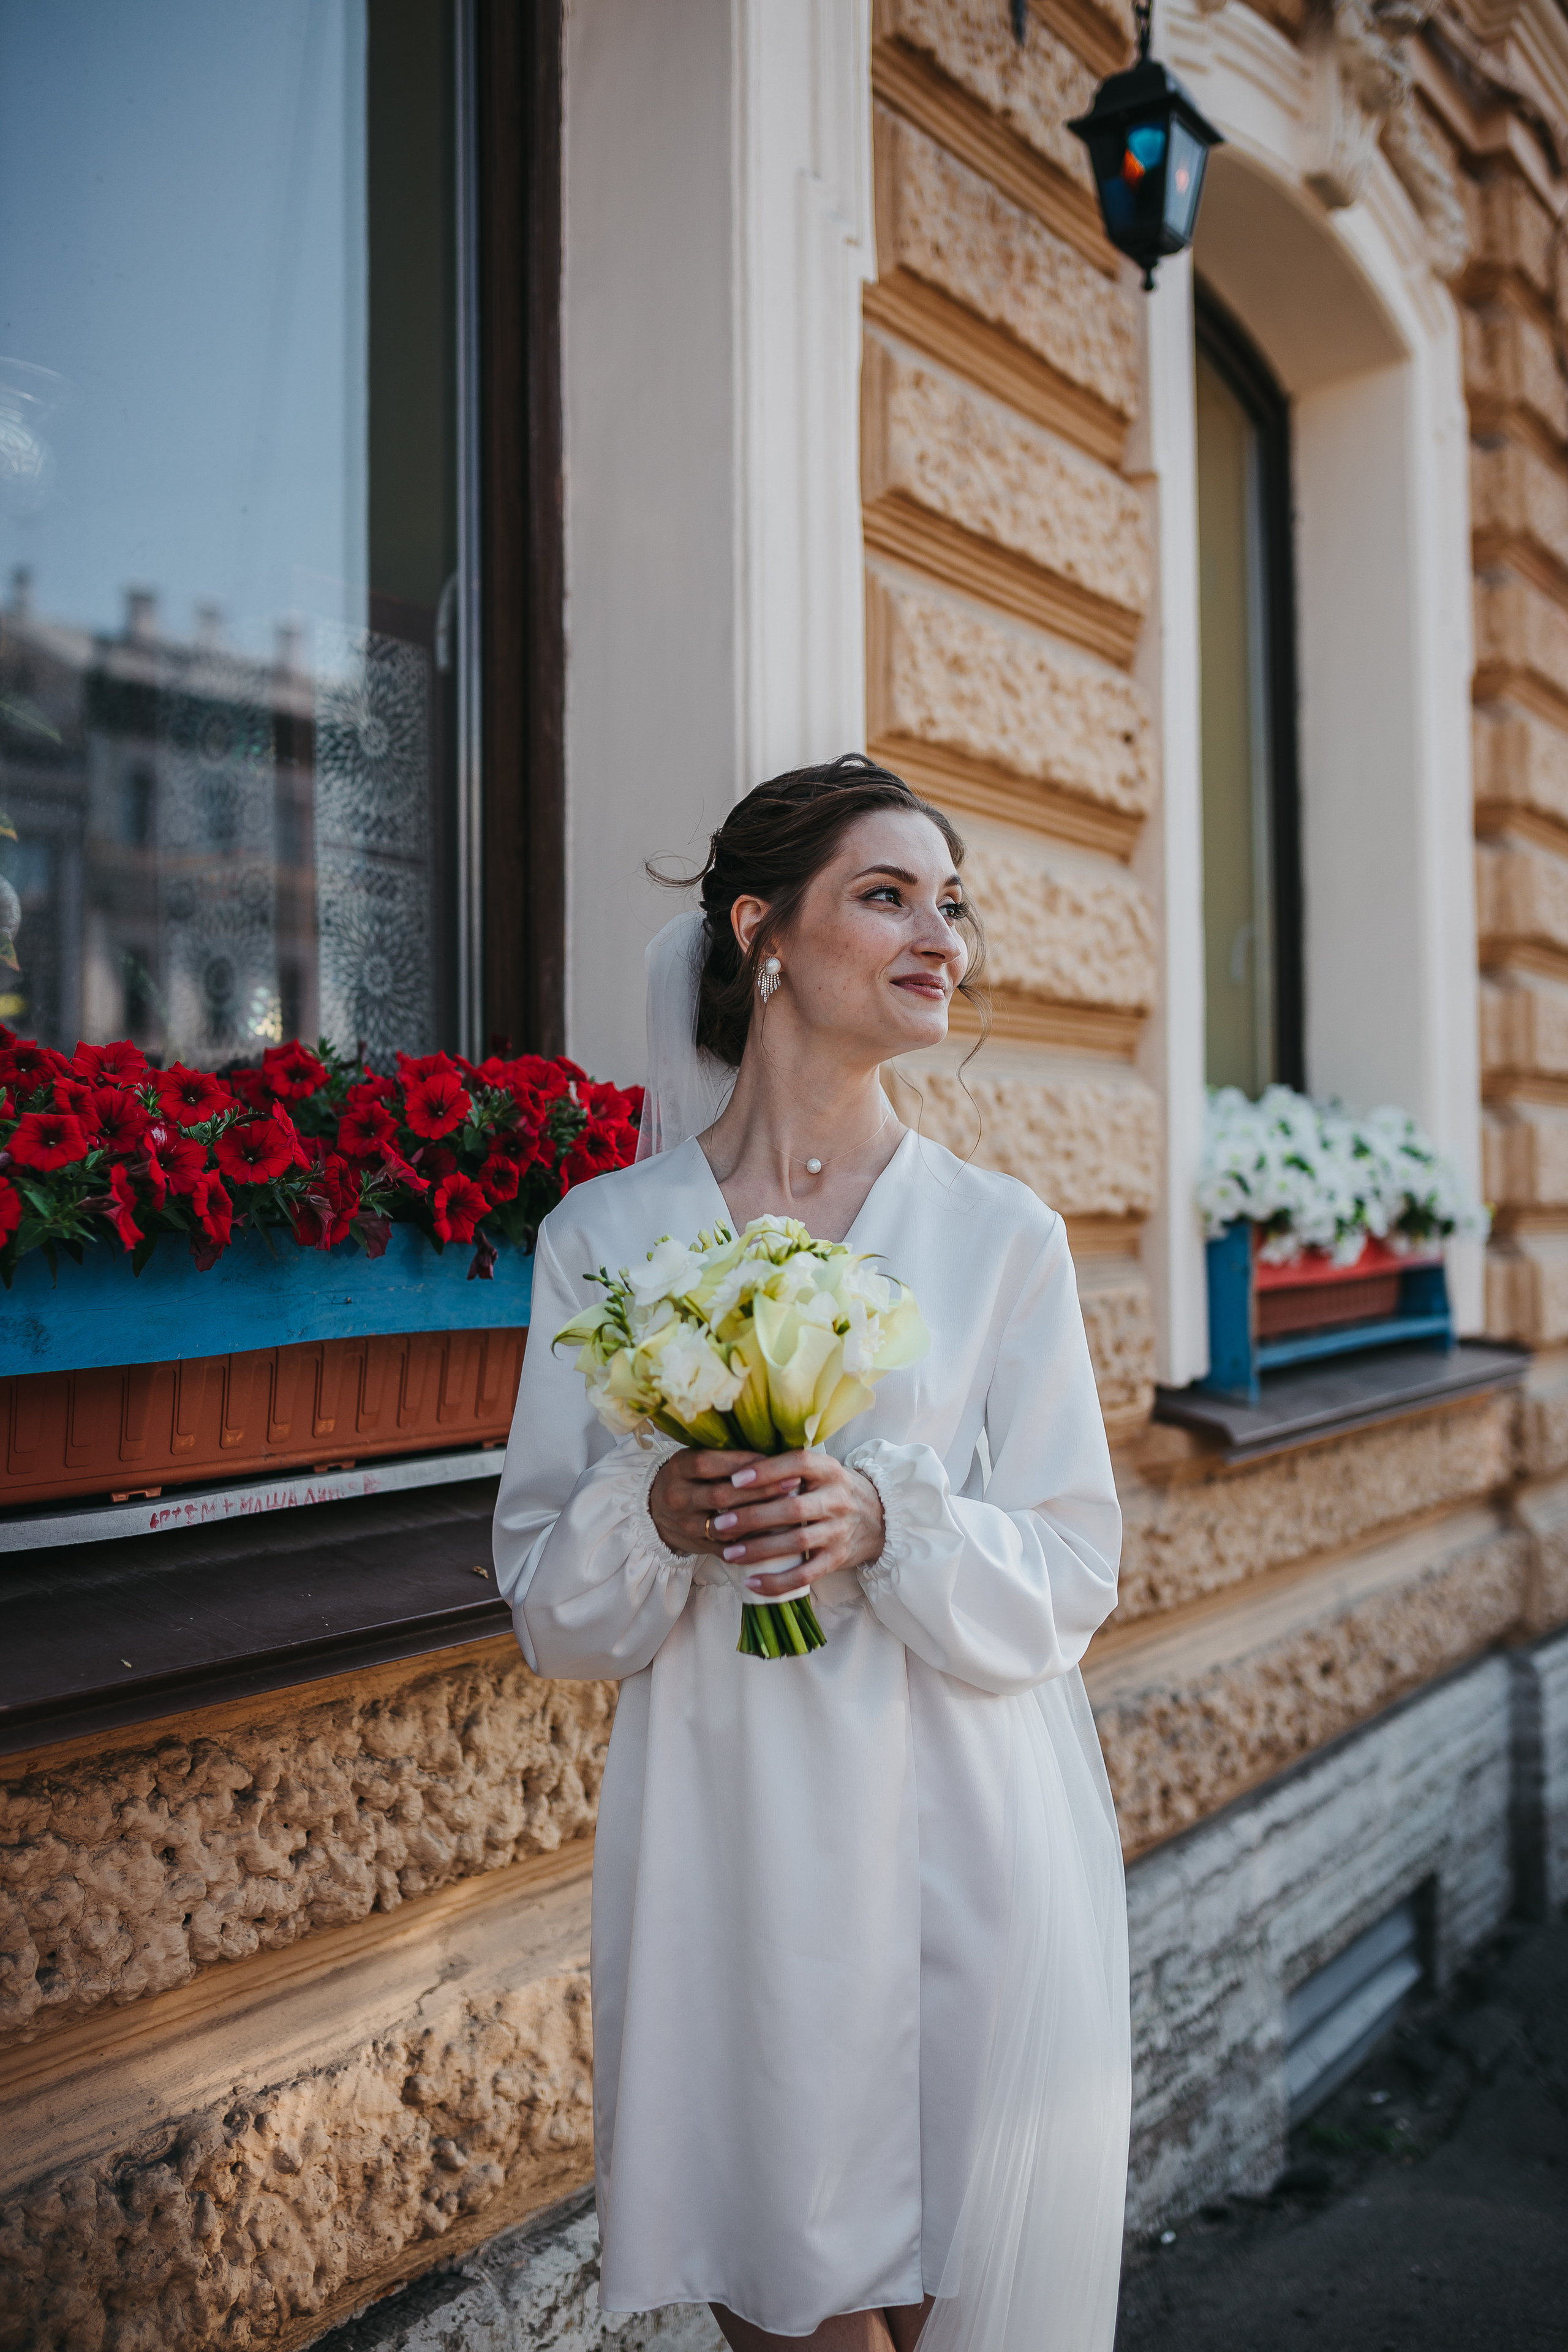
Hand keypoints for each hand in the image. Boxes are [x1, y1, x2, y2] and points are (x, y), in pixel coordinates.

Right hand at [649, 1448, 789, 1559]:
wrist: (656, 1512)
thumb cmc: (688, 1478)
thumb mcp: (695, 1459)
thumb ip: (724, 1456)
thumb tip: (771, 1451)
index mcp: (678, 1469)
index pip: (708, 1464)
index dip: (741, 1462)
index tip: (773, 1459)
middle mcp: (678, 1498)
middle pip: (721, 1496)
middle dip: (760, 1489)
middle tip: (792, 1482)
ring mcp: (686, 1526)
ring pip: (726, 1526)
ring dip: (760, 1518)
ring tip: (788, 1509)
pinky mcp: (697, 1547)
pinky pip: (728, 1549)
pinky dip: (753, 1543)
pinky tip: (777, 1535)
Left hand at [650, 1447, 884, 1593]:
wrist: (879, 1519)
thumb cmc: (831, 1490)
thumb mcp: (819, 1471)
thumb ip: (787, 1467)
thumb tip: (734, 1464)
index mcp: (830, 1470)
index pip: (799, 1464)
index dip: (767, 1471)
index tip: (735, 1479)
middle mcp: (837, 1499)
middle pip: (793, 1508)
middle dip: (753, 1516)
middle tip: (720, 1522)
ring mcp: (839, 1531)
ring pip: (797, 1542)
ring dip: (760, 1549)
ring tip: (729, 1553)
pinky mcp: (837, 1559)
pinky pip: (806, 1574)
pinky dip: (778, 1581)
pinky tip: (752, 1582)